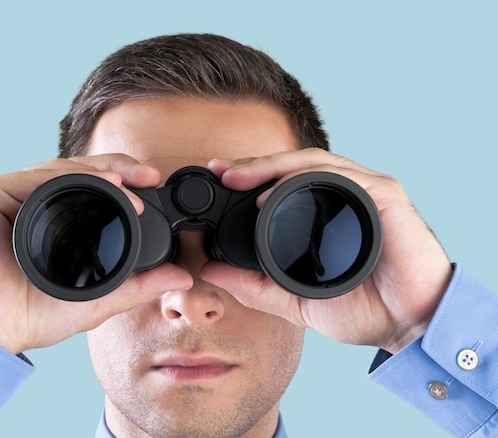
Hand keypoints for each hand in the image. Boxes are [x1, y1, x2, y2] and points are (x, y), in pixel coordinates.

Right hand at [0, 154, 191, 353]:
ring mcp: (9, 195)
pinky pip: (33, 177)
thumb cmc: (33, 316)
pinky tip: (95, 182)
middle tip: (148, 174)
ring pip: (60, 169)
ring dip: (98, 171)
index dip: (123, 182)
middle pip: (79, 173)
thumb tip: (182, 279)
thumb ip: (139, 286)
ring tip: (130, 181)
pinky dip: (66, 177)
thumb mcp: (99, 298)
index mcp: (53, 220)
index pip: (92, 189)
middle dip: (117, 168)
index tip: (153, 181)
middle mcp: (32, 203)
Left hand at [201, 149, 452, 352]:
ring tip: (238, 177)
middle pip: (294, 165)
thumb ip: (254, 286)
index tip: (218, 178)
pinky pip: (342, 177)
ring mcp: (366, 192)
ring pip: (313, 163)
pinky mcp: (385, 196)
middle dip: (254, 164)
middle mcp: (346, 196)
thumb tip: (210, 271)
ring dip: (272, 165)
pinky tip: (275, 193)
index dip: (251, 176)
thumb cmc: (364, 310)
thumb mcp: (293, 300)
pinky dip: (305, 178)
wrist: (409, 328)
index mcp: (327, 213)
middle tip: (221, 170)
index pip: (284, 183)